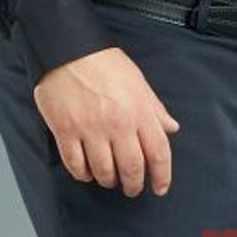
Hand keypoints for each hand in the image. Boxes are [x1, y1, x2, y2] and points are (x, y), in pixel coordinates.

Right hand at [33, 47, 180, 196]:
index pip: (158, 152)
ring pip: (104, 172)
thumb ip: (154, 108)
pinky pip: (76, 166)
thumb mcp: (137, 80)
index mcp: (138, 110)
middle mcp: (117, 123)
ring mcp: (90, 129)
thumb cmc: (102, 61)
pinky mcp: (66, 132)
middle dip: (134, 185)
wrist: (67, 49)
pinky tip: (87, 171)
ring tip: (109, 178)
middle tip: (132, 188)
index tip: (160, 186)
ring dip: (108, 180)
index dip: (162, 175)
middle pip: (132, 169)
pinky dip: (83, 174)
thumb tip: (170, 127)